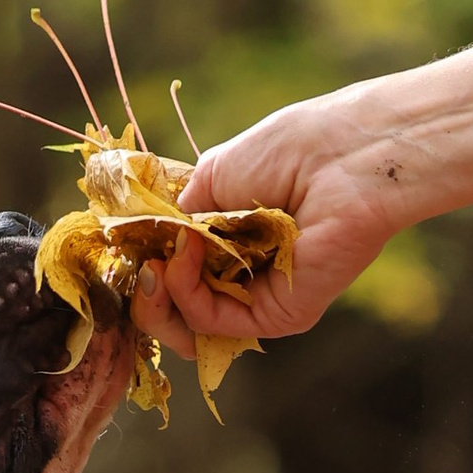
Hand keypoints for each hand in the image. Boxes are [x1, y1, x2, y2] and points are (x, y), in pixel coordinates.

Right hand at [136, 41, 472, 353]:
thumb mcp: (214, 175)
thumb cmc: (290, 149)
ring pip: (189, 322)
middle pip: (176, 306)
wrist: (348, 154)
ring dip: (161, 292)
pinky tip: (184, 259)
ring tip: (160, 260)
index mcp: (232, 235)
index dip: (145, 263)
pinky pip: (216, 323)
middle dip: (145, 292)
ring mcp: (261, 297)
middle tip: (135, 268)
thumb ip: (176, 214)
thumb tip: (142, 245)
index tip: (124, 246)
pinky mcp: (279, 316)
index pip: (175, 269)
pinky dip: (188, 294)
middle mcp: (246, 271)